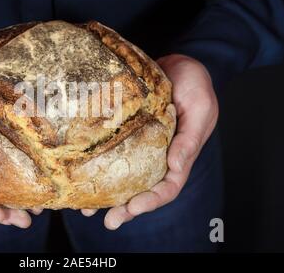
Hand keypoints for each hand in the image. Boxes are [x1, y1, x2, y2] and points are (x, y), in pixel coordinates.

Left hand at [81, 54, 218, 229]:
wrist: (179, 62)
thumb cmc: (195, 83)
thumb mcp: (201, 107)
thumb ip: (190, 138)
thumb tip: (175, 166)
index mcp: (180, 154)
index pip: (168, 186)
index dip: (152, 200)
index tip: (133, 207)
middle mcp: (160, 155)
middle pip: (144, 189)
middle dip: (127, 208)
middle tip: (109, 221)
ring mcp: (143, 145)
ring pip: (126, 177)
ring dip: (109, 195)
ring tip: (88, 209)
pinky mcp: (128, 132)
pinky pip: (114, 154)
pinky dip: (100, 168)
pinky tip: (83, 176)